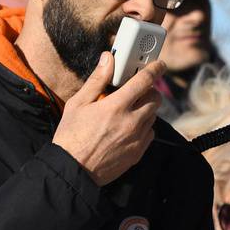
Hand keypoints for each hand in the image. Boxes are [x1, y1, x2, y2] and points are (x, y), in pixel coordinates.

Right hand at [52, 52, 162, 186]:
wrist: (73, 169)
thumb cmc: (71, 136)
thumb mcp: (77, 104)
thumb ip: (96, 80)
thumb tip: (108, 59)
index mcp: (116, 106)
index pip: (144, 80)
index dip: (154, 69)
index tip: (158, 65)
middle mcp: (131, 121)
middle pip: (155, 98)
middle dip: (150, 91)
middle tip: (137, 91)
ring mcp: (137, 138)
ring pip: (153, 116)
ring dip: (146, 109)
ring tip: (128, 110)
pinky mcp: (138, 152)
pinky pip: (150, 133)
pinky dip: (144, 127)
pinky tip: (128, 128)